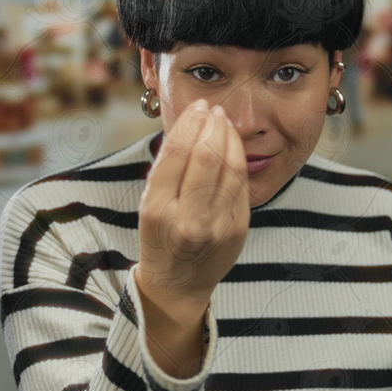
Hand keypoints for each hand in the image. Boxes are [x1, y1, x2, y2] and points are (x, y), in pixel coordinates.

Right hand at [136, 98, 249, 304]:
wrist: (178, 284)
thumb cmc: (161, 237)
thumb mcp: (150, 204)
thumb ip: (167, 168)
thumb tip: (191, 122)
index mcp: (158, 209)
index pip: (177, 152)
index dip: (190, 122)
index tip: (197, 107)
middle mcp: (188, 219)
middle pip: (207, 156)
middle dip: (214, 125)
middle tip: (215, 110)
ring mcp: (217, 226)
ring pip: (231, 168)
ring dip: (231, 138)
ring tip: (225, 123)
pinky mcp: (238, 230)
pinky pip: (242, 186)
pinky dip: (239, 161)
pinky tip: (234, 148)